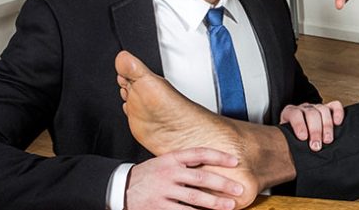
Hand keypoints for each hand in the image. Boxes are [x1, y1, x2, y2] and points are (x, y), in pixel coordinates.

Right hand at [125, 147, 244, 209]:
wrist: (119, 188)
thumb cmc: (147, 176)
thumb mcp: (164, 162)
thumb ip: (184, 163)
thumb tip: (212, 165)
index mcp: (170, 159)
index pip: (198, 153)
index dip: (218, 156)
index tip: (235, 161)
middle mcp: (168, 173)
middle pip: (201, 178)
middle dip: (223, 184)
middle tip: (239, 189)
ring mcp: (163, 192)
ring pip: (195, 198)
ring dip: (215, 203)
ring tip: (229, 206)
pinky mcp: (158, 208)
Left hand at [279, 101, 344, 151]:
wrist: (299, 136)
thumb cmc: (292, 140)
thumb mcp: (286, 140)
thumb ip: (287, 144)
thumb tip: (288, 161)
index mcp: (290, 113)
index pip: (294, 114)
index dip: (299, 125)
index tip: (303, 138)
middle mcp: (304, 108)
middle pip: (311, 114)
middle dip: (315, 131)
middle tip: (316, 146)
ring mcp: (317, 107)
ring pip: (323, 110)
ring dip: (327, 126)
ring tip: (328, 141)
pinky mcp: (329, 108)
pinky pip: (335, 106)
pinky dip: (338, 113)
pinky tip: (338, 123)